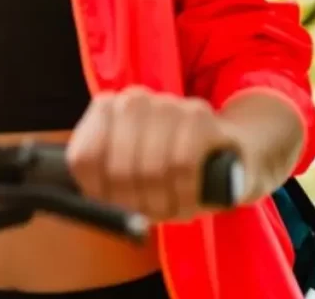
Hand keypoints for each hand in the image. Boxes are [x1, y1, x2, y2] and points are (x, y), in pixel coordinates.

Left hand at [66, 87, 244, 222]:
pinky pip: (183, 164)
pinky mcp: (200, 115)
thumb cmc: (170, 169)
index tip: (114, 208)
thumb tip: (96, 208)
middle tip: (148, 215)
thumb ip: (107, 186)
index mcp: (106, 110)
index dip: (98, 193)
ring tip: (171, 209)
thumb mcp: (132, 178)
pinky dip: (185, 193)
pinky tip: (189, 200)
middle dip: (134, 203)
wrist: (229, 151)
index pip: (84, 158)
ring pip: (151, 168)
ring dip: (162, 202)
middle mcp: (133, 100)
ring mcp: (167, 104)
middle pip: (118, 168)